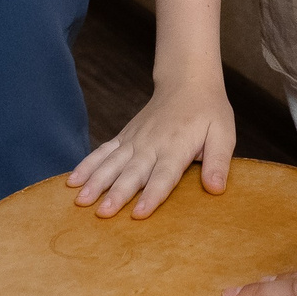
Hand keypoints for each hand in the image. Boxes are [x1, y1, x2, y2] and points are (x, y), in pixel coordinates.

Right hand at [67, 75, 235, 218]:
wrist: (187, 82)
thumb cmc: (209, 112)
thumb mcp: (223, 134)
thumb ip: (218, 161)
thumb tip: (216, 189)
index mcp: (177, 147)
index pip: (164, 175)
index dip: (152, 195)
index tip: (138, 213)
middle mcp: (152, 144)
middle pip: (132, 172)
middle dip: (116, 193)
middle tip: (101, 213)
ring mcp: (135, 139)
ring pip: (112, 162)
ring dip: (95, 181)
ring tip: (80, 200)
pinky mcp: (125, 136)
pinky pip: (103, 151)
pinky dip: (87, 165)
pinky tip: (72, 181)